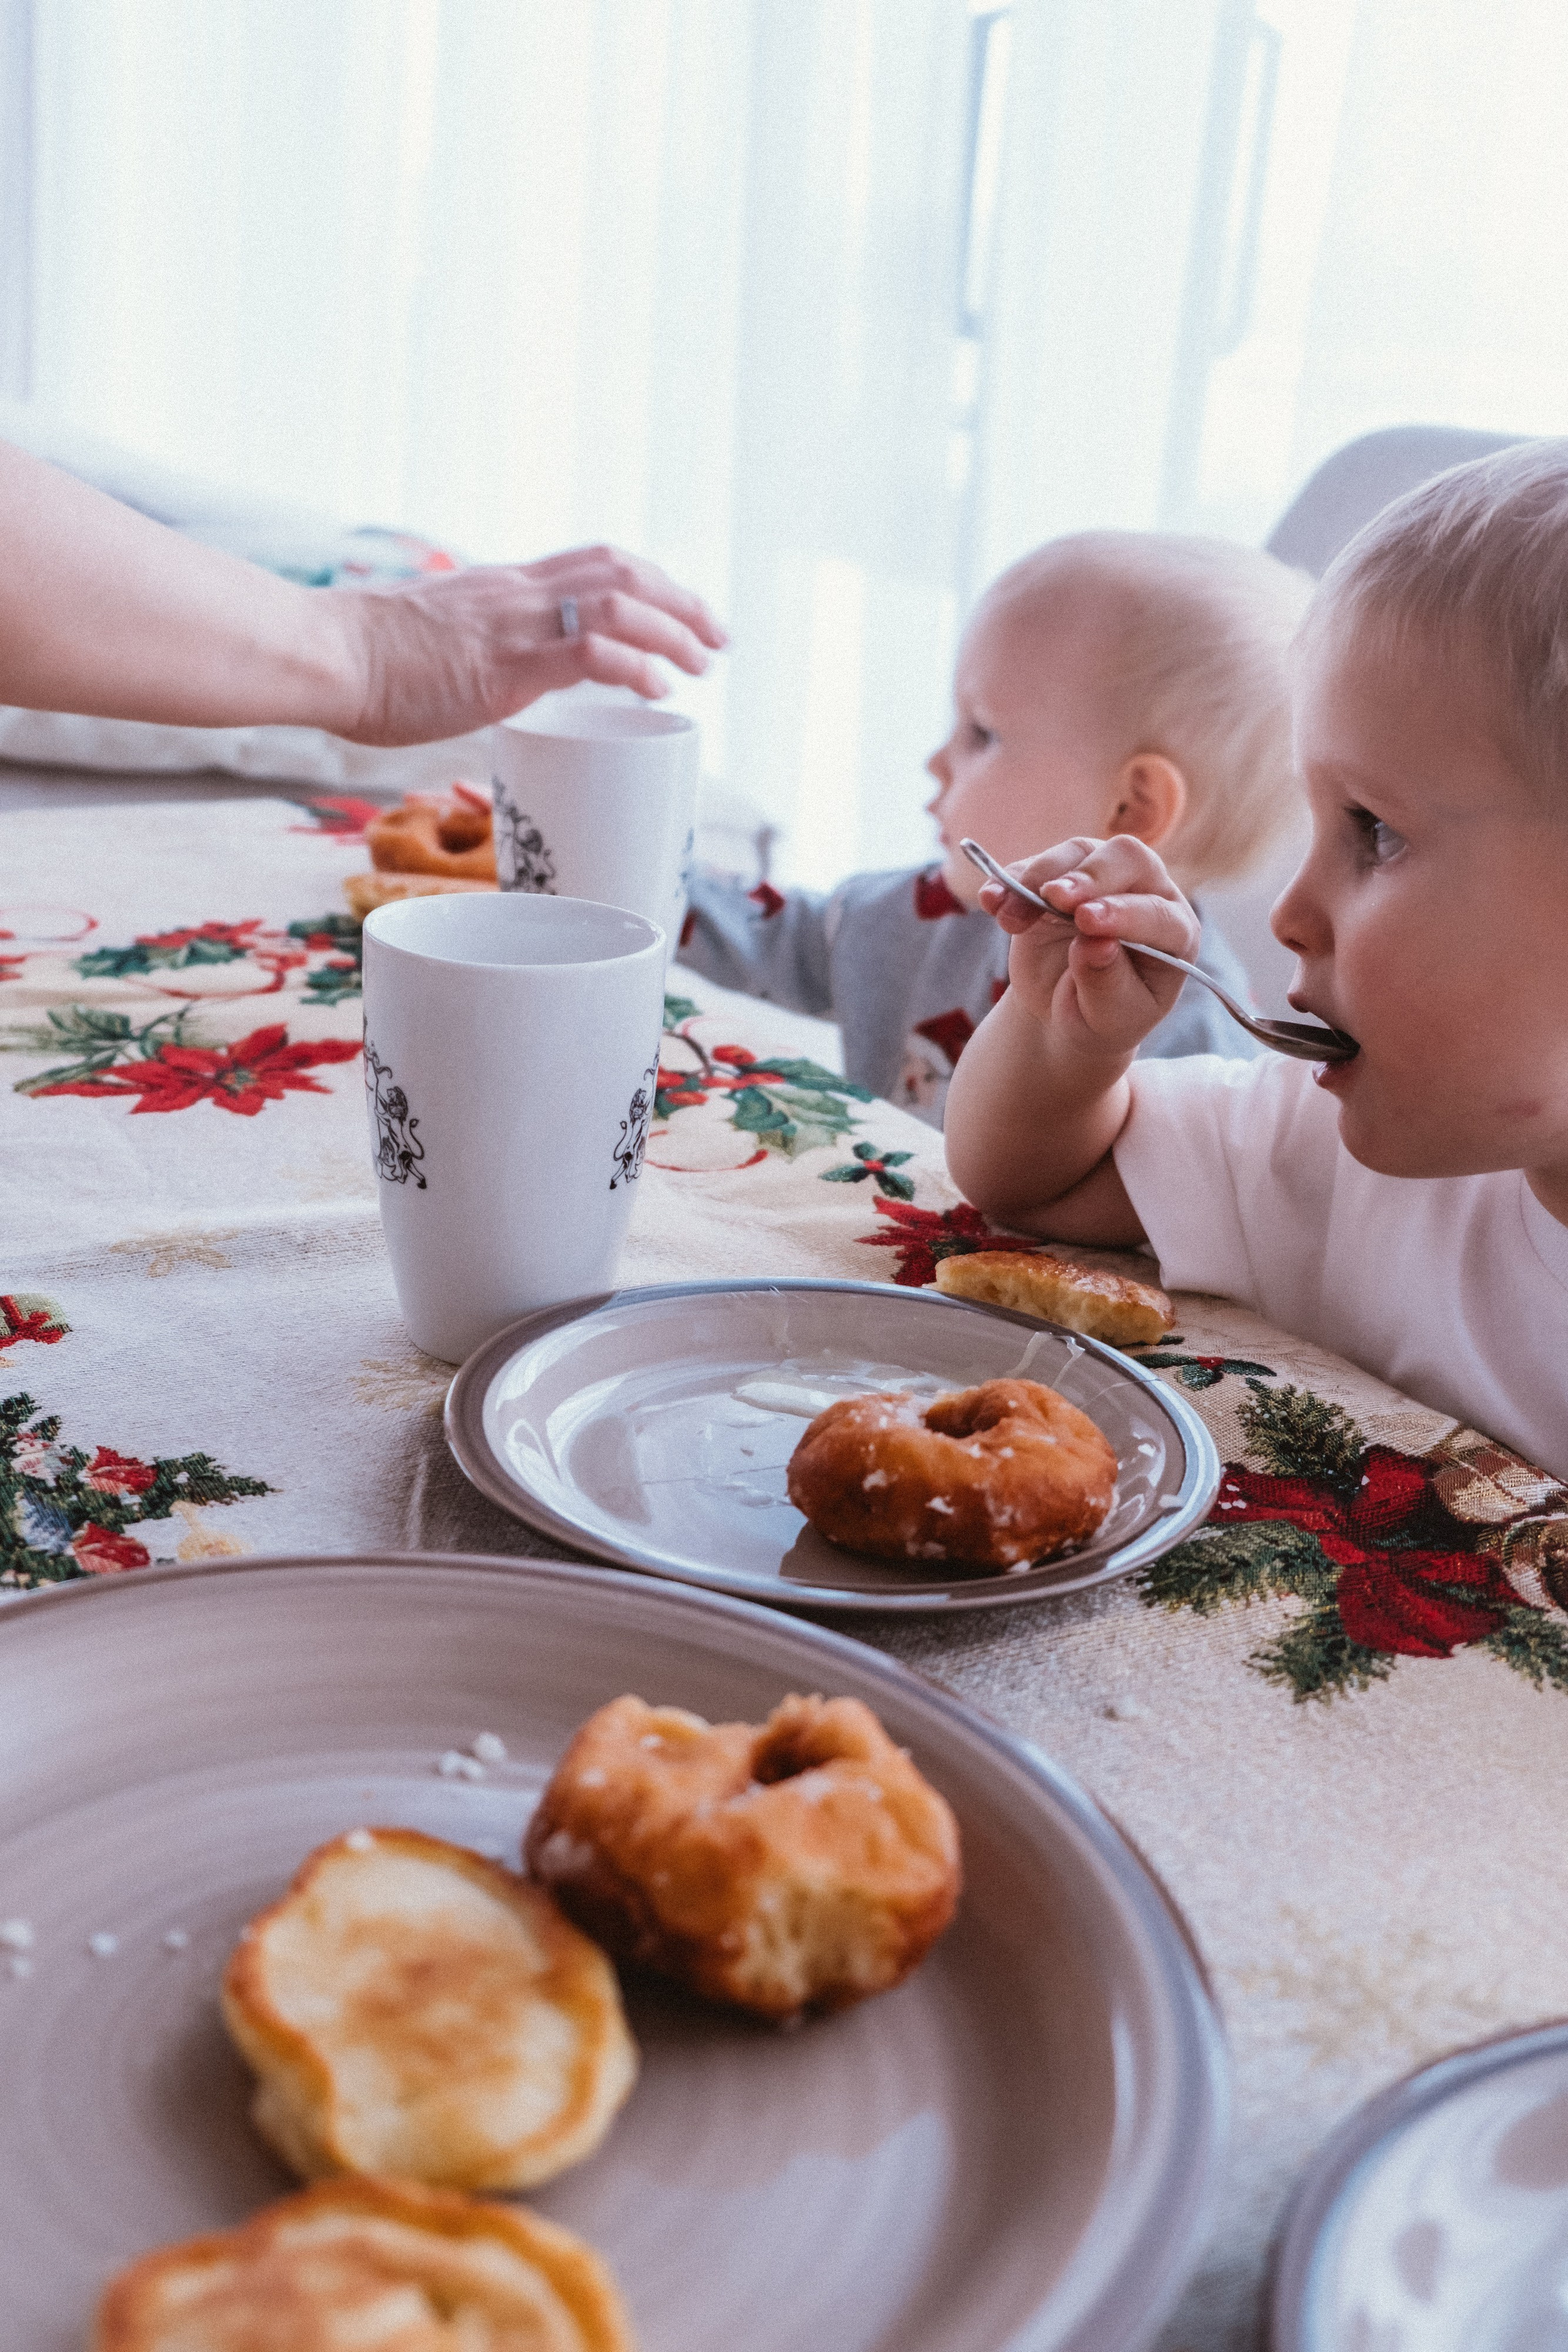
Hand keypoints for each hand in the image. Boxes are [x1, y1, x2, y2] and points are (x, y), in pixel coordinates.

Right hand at [336, 544, 727, 745]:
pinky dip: (636, 665)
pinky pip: (589, 651)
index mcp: (504, 589)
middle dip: (680, 600)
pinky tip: (660, 687)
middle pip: (622, 570)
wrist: (323, 654)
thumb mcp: (436, 645)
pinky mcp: (506, 664)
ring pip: (620, 601)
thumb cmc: (363, 663)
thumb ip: (473, 655)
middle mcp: (518, 594)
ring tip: (701, 663)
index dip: (650, 582)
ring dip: (673, 629)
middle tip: (715, 638)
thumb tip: (486, 688)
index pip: (593, 563)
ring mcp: (515, 625)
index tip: (682, 613)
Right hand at [978, 834, 1199, 1058]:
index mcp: (1174, 933)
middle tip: (1054, 898)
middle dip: (1090, 875)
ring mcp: (1100, 878)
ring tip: (1010, 919)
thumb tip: (1094, 945)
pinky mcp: (1058, 877)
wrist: (1066, 1012)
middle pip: (1127, 857)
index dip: (1123, 914)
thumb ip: (1106, 984)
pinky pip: (1034, 864)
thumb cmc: (1101, 1019)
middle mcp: (1145, 892)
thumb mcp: (1109, 1018)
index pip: (1157, 913)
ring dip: (1039, 879)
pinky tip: (991, 900)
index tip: (1086, 923)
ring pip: (1077, 852)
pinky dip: (1009, 879)